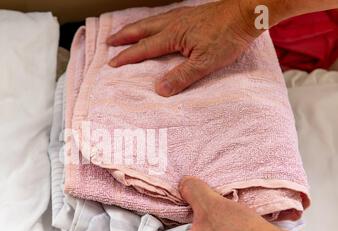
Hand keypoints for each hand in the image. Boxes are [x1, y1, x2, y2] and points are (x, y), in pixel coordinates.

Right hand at [107, 0, 259, 96]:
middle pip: (141, 29)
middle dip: (124, 37)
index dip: (127, 57)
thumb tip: (159, 90)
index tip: (112, 64)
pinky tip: (155, 25)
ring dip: (135, 28)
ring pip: (151, 21)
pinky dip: (151, 22)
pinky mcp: (191, 14)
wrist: (247, 13)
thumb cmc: (228, 36)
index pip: (144, 49)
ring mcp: (181, 16)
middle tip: (110, 41)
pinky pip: (163, 17)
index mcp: (173, 35)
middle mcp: (173, 23)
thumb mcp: (205, 62)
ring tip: (126, 32)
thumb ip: (182, 76)